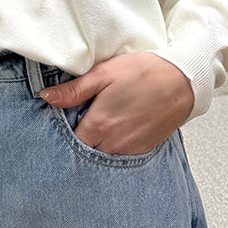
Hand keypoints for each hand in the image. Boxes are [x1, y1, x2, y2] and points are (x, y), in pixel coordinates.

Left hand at [40, 52, 193, 154]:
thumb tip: (46, 97)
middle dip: (79, 138)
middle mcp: (112, 144)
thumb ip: (74, 90)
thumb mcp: (104, 73)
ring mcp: (129, 150)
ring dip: (97, 142)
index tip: (64, 117)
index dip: (62, 131)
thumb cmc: (143, 73)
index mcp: (99, 125)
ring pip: (102, 154)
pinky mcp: (142, 150)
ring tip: (100, 119)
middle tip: (80, 117)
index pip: (69, 142)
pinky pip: (120, 154)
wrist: (182, 82)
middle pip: (85, 150)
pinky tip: (116, 126)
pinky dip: (113, 145)